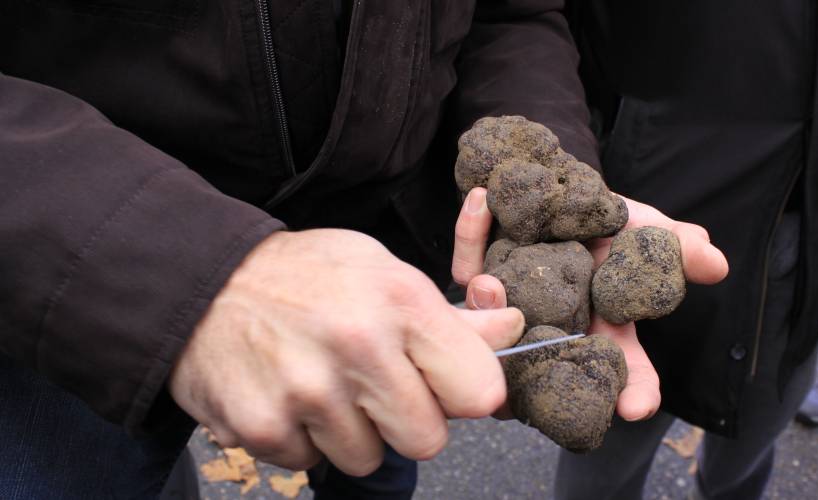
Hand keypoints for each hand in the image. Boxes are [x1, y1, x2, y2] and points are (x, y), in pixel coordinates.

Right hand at [169, 229, 524, 473]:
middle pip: (427, 439)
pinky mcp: (263, 426)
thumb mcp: (382, 272)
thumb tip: (511, 329)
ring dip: (351, 432)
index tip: (441, 382)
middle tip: (373, 385)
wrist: (204, 280)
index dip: (462, 392)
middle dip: (406, 420)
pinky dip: (303, 438)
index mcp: (401, 302)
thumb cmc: (308, 276)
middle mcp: (359, 347)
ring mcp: (309, 392)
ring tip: (323, 383)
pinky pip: (310, 462)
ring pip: (367, 458)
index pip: (479, 392)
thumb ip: (449, 317)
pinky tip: (287, 394)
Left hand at [452, 188, 727, 420]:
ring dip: (490, 307)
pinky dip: (472, 234)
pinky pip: (467, 262)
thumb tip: (717, 263)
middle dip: (534, 371)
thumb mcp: (649, 233)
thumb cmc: (612, 224)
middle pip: (545, 367)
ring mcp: (511, 307)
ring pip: (493, 326)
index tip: (636, 407)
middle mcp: (555, 330)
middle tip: (530, 364)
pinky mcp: (478, 271)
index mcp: (601, 332)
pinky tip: (483, 201)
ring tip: (491, 284)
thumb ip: (678, 249)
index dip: (634, 392)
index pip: (624, 373)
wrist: (564, 191)